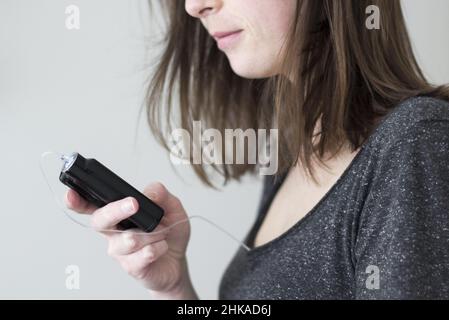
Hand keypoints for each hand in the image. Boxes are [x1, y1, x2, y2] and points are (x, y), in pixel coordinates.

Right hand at [64, 182, 196, 298]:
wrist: (178, 260)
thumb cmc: (169, 231)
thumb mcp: (171, 206)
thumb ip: (160, 194)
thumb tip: (148, 193)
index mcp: (117, 214)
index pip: (91, 205)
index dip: (77, 200)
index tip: (71, 194)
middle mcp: (113, 232)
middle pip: (100, 221)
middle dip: (115, 211)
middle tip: (133, 204)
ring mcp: (120, 251)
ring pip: (129, 239)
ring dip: (151, 233)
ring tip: (162, 232)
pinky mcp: (131, 266)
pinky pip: (144, 254)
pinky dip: (159, 246)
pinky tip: (162, 246)